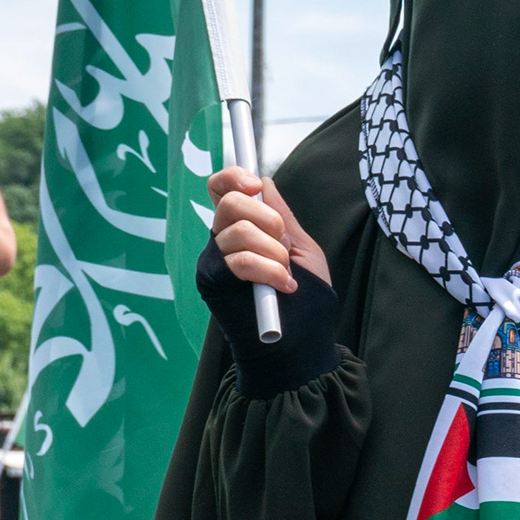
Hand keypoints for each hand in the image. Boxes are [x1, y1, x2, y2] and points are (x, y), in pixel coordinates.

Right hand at [207, 164, 331, 295]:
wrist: (304, 341)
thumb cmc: (307, 299)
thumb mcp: (302, 249)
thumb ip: (283, 217)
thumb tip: (265, 182)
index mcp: (242, 226)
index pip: (221, 189)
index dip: (233, 177)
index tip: (255, 184)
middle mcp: (222, 239)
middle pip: (229, 203)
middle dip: (268, 220)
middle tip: (285, 247)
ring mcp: (214, 260)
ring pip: (238, 232)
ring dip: (274, 253)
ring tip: (286, 275)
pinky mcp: (212, 281)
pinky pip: (239, 260)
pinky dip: (268, 271)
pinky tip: (284, 286)